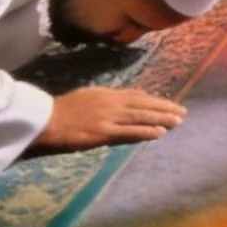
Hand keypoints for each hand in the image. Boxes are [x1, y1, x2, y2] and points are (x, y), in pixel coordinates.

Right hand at [35, 87, 185, 150]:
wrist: (43, 120)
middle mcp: (112, 103)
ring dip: (161, 118)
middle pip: (144, 104)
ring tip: (178, 121)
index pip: (136, 96)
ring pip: (141, 116)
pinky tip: (160, 133)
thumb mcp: (87, 95)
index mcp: (107, 93)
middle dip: (164, 107)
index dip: (154, 100)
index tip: (168, 103)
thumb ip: (106, 97)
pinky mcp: (103, 132)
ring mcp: (108, 117)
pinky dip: (145, 132)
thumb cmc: (61, 109)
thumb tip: (123, 96)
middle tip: (182, 112)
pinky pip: (129, 132)